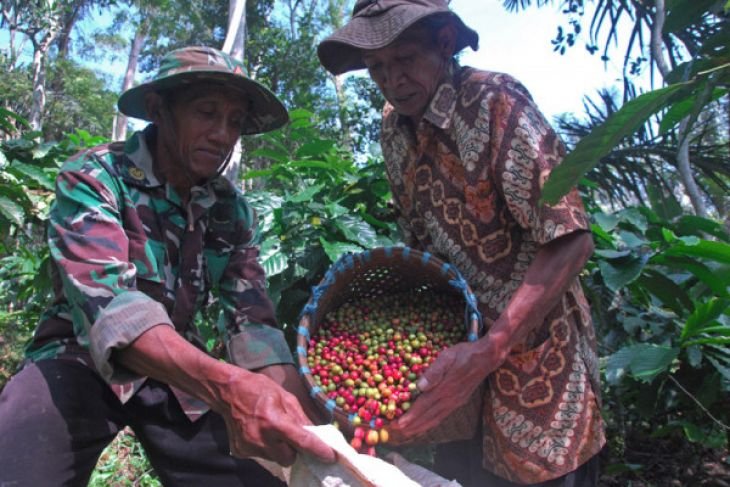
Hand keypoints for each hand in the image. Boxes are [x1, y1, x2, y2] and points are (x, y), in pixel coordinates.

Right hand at [115, 325, 334, 466]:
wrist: (226, 391)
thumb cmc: (259, 389)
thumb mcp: (284, 396)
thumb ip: (300, 417)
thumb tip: (317, 434)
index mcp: (274, 420)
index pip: (302, 441)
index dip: (318, 450)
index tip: (330, 457)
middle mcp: (261, 437)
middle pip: (289, 458)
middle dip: (294, 450)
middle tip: (291, 435)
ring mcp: (249, 447)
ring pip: (275, 458)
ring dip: (279, 448)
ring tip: (272, 430)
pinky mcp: (241, 451)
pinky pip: (261, 456)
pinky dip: (265, 448)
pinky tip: (259, 432)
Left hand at [386, 340, 494, 444]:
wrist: (486, 358)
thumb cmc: (464, 354)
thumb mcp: (447, 356)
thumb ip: (434, 372)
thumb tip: (420, 386)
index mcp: (445, 388)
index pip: (423, 405)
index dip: (410, 416)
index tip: (398, 424)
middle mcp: (450, 399)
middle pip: (428, 416)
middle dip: (411, 425)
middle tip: (396, 430)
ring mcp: (455, 402)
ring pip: (435, 419)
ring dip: (420, 426)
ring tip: (407, 432)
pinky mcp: (459, 401)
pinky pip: (442, 416)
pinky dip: (431, 423)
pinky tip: (426, 424)